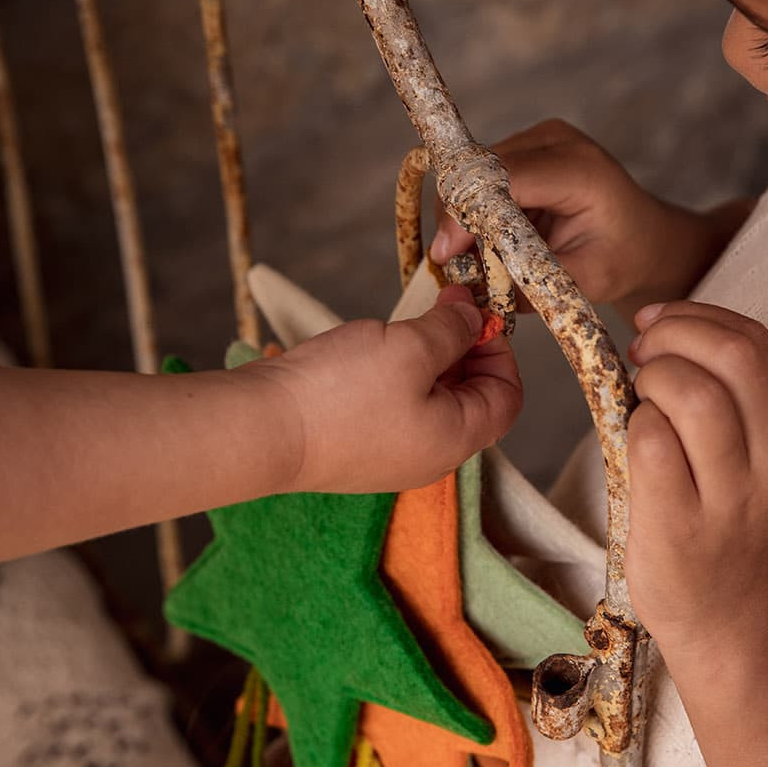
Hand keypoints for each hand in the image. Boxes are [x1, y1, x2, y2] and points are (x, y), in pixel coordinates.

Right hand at [255, 286, 521, 493]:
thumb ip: (452, 331)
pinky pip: (395, 408)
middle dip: (463, 350)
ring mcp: (391, 456)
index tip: (474, 314)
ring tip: (404, 328)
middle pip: (470, 400)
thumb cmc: (339, 393)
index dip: (500, 351)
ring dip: (427, 359)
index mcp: (455, 440)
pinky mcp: (356, 448)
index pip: (507, 399)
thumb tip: (473, 318)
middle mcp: (429, 457)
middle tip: (441, 309)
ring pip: (430, 401)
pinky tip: (373, 351)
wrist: (261, 429)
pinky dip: (397, 376)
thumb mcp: (411, 346)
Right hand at [430, 120, 735, 318]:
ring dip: (464, 215)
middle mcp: (557, 141)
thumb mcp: (587, 281)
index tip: (446, 254)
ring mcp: (538, 138)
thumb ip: (534, 283)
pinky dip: (474, 209)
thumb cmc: (623, 258)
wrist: (644, 236)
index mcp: (580, 170)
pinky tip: (487, 238)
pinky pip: (480, 175)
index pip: (504, 180)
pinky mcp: (524, 146)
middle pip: (481, 170)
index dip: (467, 215)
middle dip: (459, 218)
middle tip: (453, 264)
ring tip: (474, 256)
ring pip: (473, 172)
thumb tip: (477, 289)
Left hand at [624, 301, 767, 656]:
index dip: (696, 316)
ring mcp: (732, 496)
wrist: (730, 620)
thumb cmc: (729, 524)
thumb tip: (659, 328)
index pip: (755, 339)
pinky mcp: (682, 525)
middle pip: (731, 355)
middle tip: (643, 354)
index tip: (656, 323)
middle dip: (672, 336)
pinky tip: (635, 443)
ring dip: (652, 379)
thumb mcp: (757, 454)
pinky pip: (651, 441)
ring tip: (641, 401)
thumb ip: (730, 393)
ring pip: (692, 393)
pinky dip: (634, 424)